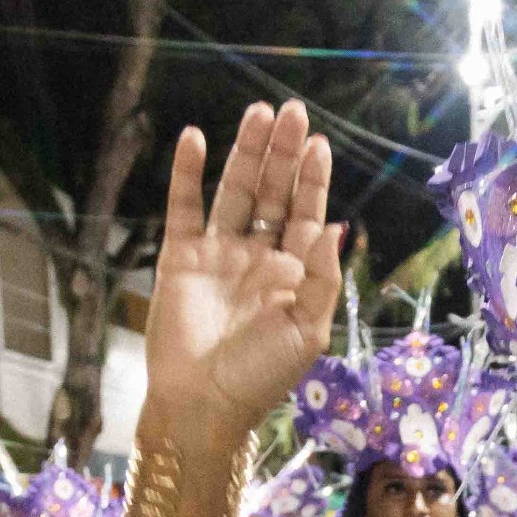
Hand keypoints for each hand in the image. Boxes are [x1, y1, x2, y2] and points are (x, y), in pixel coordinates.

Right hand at [140, 101, 345, 446]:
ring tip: (258, 114)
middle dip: (283, 154)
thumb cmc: (261, 376)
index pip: (306, 215)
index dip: (312, 180)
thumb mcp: (308, 331)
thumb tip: (336, 224)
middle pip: (273, 193)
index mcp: (294, 274)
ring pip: (235, 192)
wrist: (202, 403)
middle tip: (292, 112)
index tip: (318, 144)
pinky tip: (195, 138)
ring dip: (246, 154)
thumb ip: (323, 278)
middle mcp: (258, 257)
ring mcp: (219, 254)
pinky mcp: (180, 257)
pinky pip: (184, 207)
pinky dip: (187, 173)